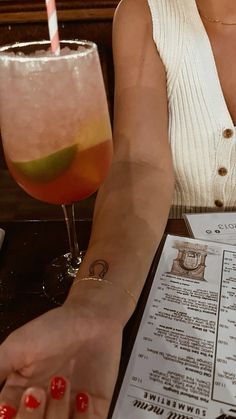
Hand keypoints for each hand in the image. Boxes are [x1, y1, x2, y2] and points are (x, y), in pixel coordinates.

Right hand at [0, 295, 123, 417]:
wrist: (93, 316)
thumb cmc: (52, 328)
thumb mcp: (17, 347)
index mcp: (17, 396)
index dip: (14, 415)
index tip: (20, 398)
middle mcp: (42, 409)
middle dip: (31, 417)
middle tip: (39, 390)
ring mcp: (68, 412)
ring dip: (57, 415)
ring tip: (63, 383)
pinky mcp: (94, 411)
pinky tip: (83, 395)